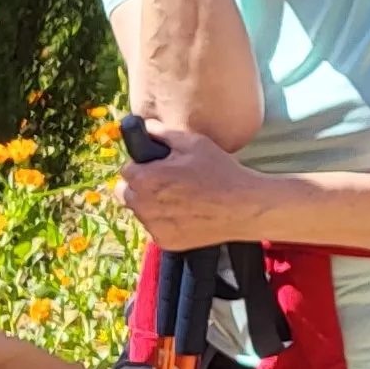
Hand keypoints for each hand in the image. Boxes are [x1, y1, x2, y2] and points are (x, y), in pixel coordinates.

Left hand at [117, 118, 266, 249]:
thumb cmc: (220, 172)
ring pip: (140, 212)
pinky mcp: (165, 241)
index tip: (157, 168)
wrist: (244, 207)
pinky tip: (185, 214)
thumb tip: (145, 127)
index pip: (126, 171)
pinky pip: (155, 229)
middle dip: (139, 186)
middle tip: (165, 183)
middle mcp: (143, 205)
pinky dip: (165, 222)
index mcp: (145, 178)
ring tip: (179, 199)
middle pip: (126, 193)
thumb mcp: (193, 143)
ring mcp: (153, 226)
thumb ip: (163, 133)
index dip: (142, 167)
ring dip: (151, 205)